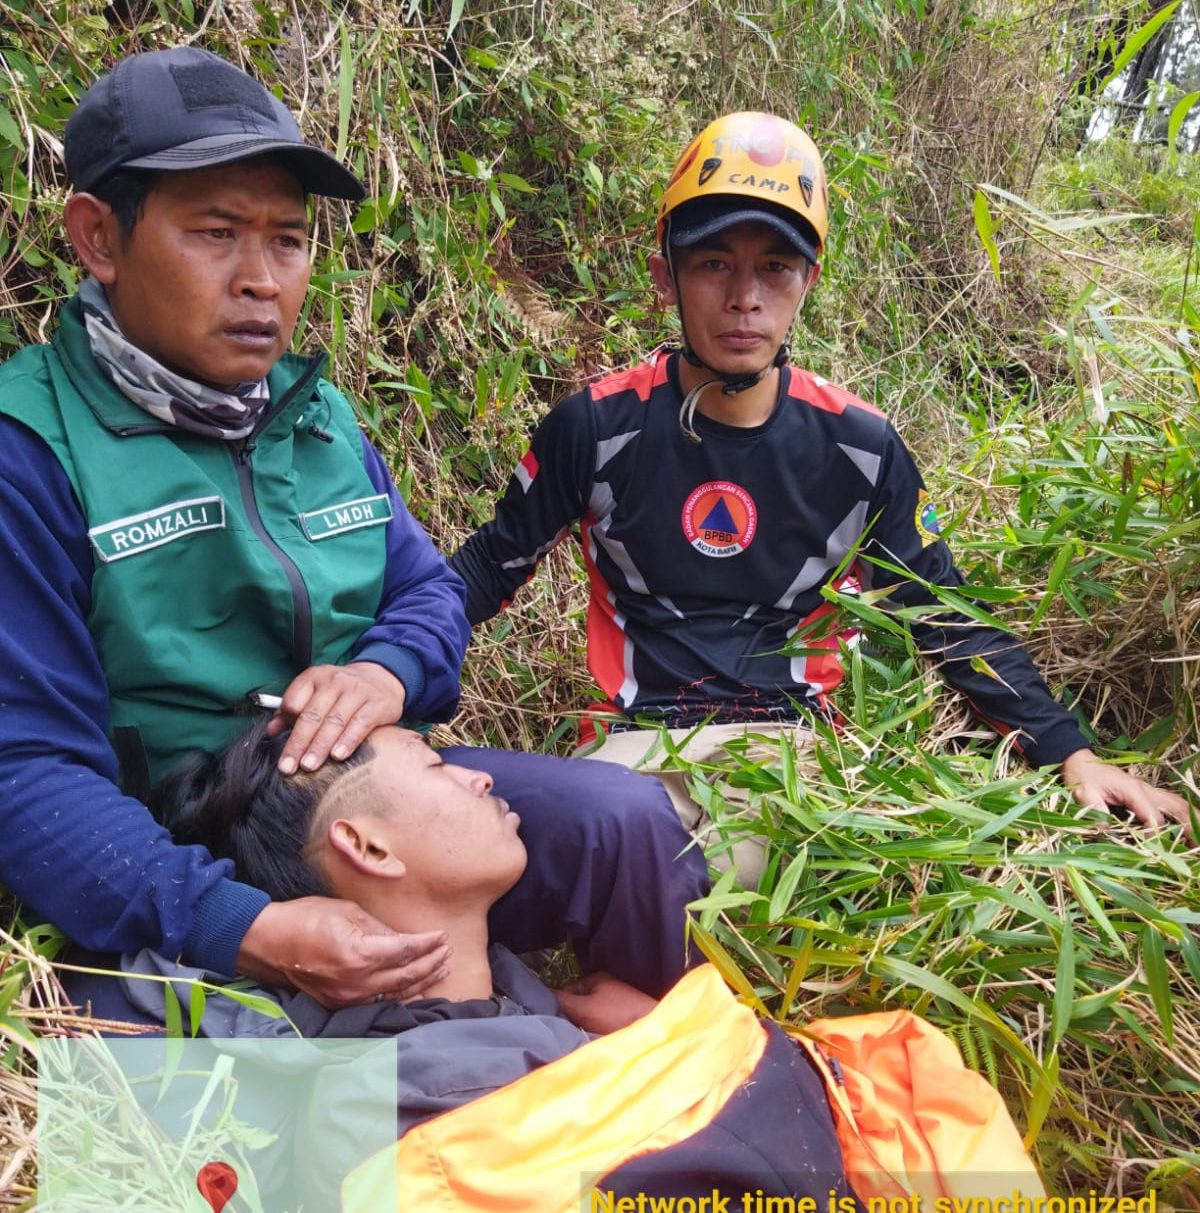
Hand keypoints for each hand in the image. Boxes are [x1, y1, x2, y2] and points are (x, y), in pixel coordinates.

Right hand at [236, 897, 449, 1007]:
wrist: (268, 943)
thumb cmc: (305, 918)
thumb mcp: (347, 911)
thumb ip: (379, 928)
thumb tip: (405, 937)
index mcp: (359, 955)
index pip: (405, 951)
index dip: (427, 943)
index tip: (441, 935)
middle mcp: (356, 983)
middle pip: (406, 976)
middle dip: (431, 963)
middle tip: (447, 951)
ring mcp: (348, 998)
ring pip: (396, 994)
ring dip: (422, 982)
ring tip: (440, 969)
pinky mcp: (340, 1005)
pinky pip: (379, 1002)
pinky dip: (401, 995)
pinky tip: (414, 987)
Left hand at [267, 661, 405, 773]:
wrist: (381, 679)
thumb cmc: (342, 693)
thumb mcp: (316, 694)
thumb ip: (293, 712)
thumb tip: (270, 732)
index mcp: (314, 677)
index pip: (294, 701)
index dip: (285, 725)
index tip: (280, 747)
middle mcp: (335, 681)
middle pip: (312, 715)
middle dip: (298, 743)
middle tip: (288, 767)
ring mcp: (357, 691)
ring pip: (335, 721)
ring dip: (320, 746)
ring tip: (309, 766)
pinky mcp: (377, 704)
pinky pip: (361, 723)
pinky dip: (348, 740)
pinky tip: (338, 756)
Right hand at [555, 972, 657, 1033]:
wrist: (651, 1031)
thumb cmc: (618, 1015)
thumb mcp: (584, 1007)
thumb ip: (561, 1001)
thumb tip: (538, 995)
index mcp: (596, 978)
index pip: (565, 991)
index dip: (556, 1007)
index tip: (550, 1024)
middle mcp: (606, 988)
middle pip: (576, 1004)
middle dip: (570, 1018)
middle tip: (563, 1034)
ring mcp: (616, 1004)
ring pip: (588, 1017)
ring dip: (582, 1027)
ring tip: (578, 1039)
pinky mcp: (623, 1019)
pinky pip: (600, 1025)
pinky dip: (595, 1032)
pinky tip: (593, 1042)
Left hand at [1061, 749, 1193, 837]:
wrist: (1081, 761)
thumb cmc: (1082, 777)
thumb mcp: (1084, 795)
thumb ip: (1097, 813)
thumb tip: (1107, 833)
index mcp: (1134, 791)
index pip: (1154, 817)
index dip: (1154, 835)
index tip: (1149, 849)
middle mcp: (1147, 790)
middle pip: (1177, 808)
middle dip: (1191, 828)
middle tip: (1196, 848)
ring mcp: (1150, 791)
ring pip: (1179, 805)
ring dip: (1192, 821)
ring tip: (1197, 842)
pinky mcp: (1148, 794)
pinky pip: (1172, 805)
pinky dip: (1184, 816)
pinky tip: (1189, 831)